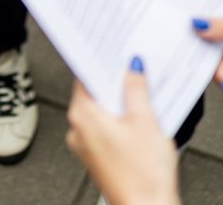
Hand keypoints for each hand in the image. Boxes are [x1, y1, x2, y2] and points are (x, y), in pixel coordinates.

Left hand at [66, 63, 179, 204]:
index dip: (101, 60)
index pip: (85, 75)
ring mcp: (86, 145)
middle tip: (134, 66)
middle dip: (114, 80)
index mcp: (83, 116)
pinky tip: (140, 118)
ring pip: (102, 110)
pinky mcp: (98, 157)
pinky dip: (120, 119)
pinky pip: (106, 127)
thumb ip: (136, 88)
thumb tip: (132, 67)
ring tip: (143, 93)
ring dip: (120, 100)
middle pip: (94, 92)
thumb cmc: (144, 175)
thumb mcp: (145, 119)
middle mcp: (78, 130)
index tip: (113, 48)